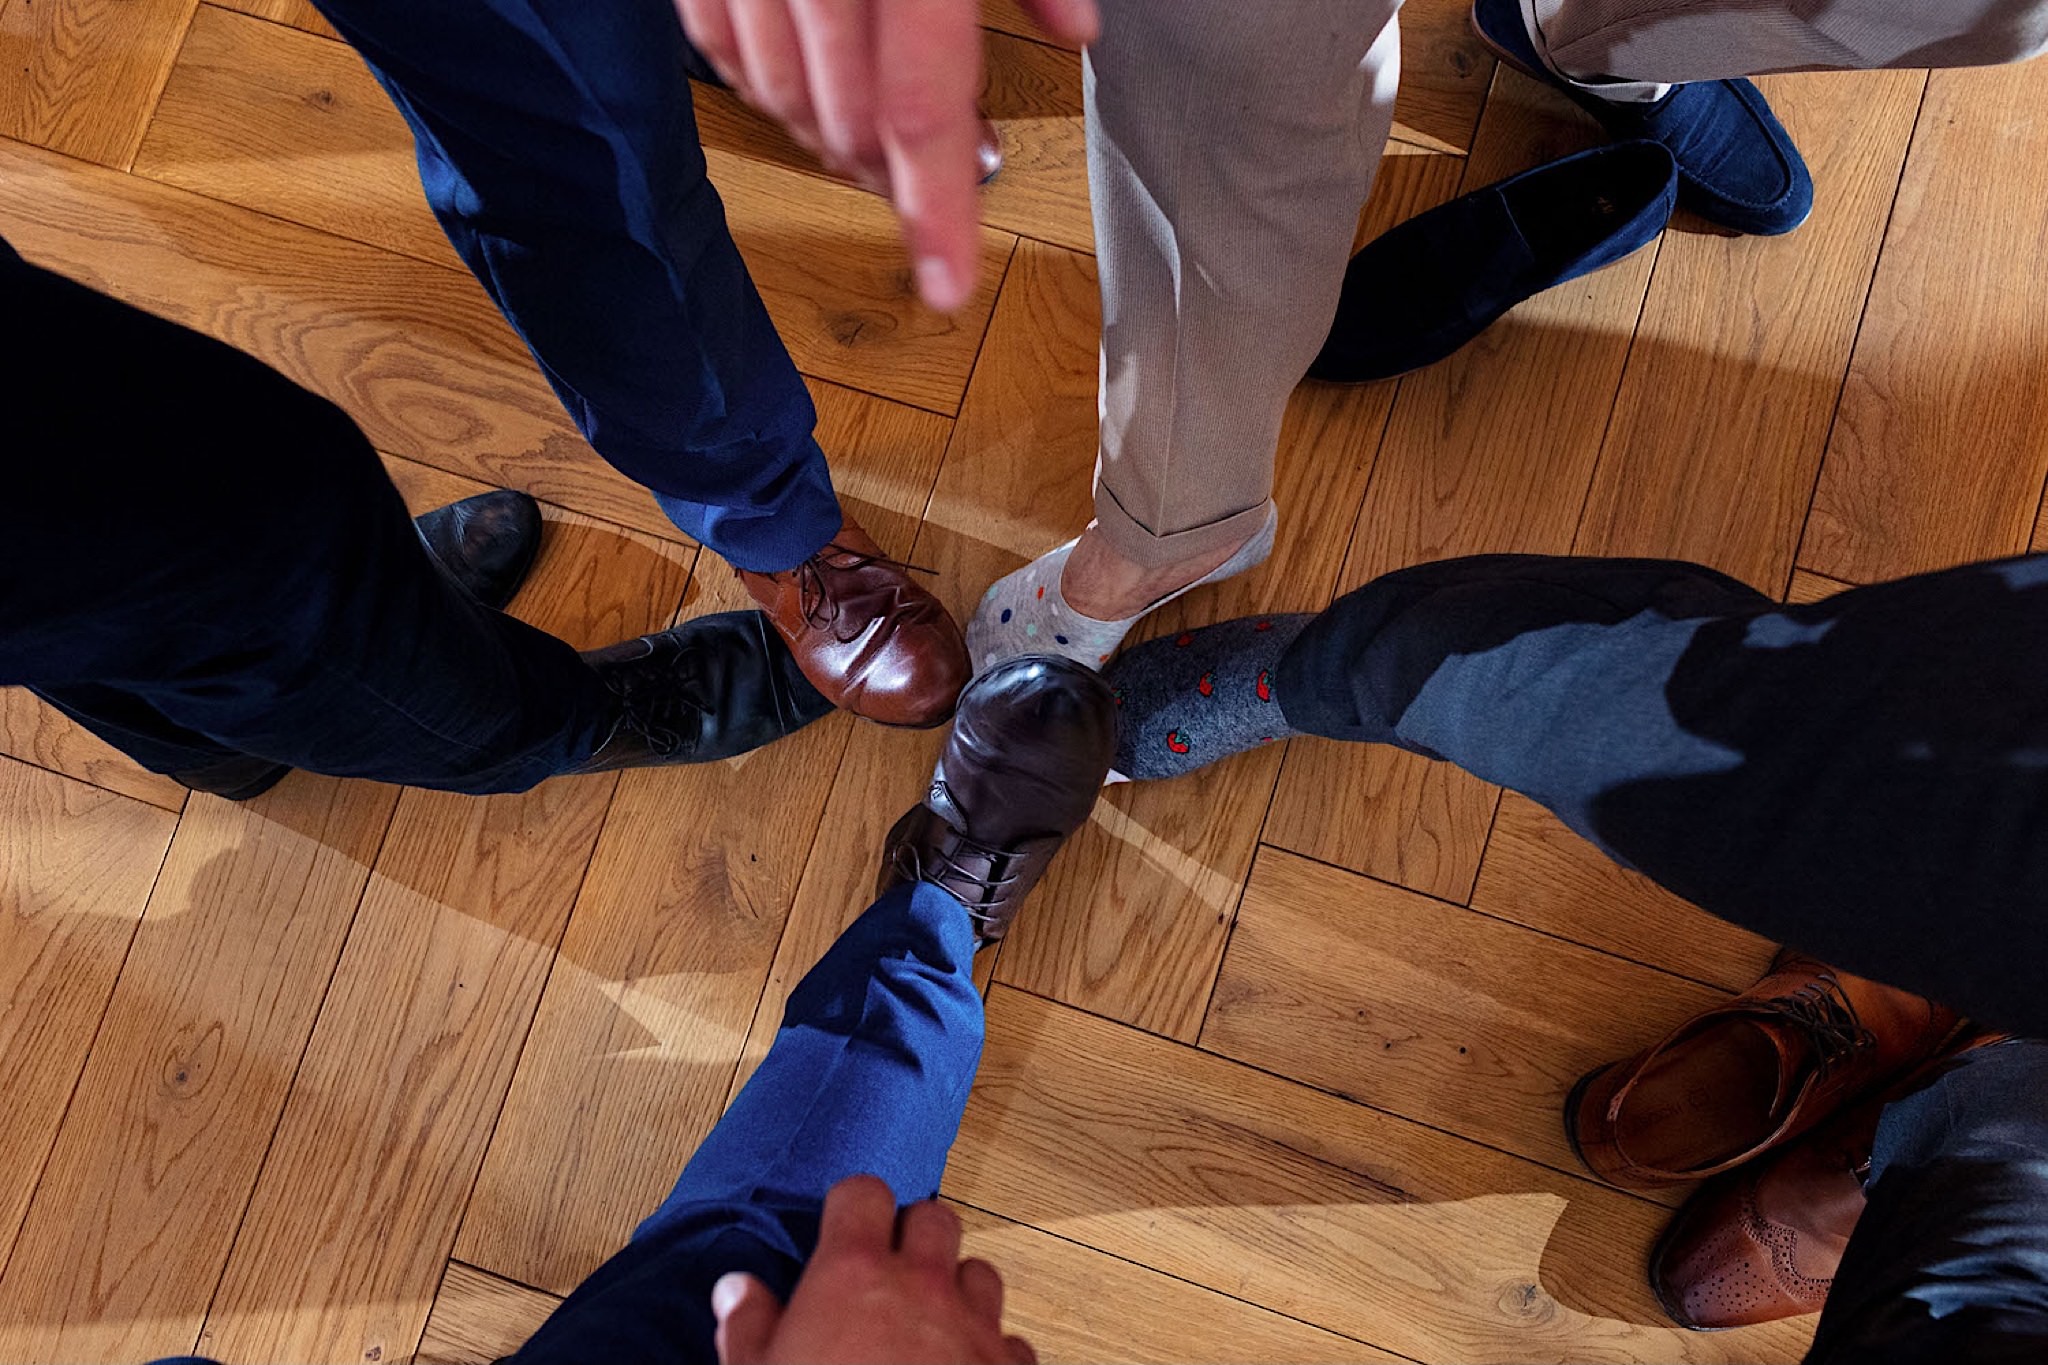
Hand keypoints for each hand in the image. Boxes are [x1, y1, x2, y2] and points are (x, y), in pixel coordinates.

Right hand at [672, 0, 1098, 310]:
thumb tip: (1076, 30)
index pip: (919, 109)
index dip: (936, 209)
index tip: (948, 287)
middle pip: (850, 120)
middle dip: (895, 176)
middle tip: (937, 189)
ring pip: (778, 95)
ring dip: (832, 140)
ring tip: (876, 146)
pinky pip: (716, 47)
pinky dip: (763, 86)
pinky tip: (803, 92)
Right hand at [710, 1175, 1036, 1364]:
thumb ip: (749, 1327)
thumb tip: (736, 1291)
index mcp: (854, 1274)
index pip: (863, 1194)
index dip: (854, 1204)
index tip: (845, 1223)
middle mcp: (922, 1286)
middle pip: (934, 1218)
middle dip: (914, 1234)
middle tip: (890, 1265)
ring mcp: (973, 1326)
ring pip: (980, 1272)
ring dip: (957, 1286)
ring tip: (930, 1315)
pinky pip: (1010, 1340)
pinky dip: (990, 1349)